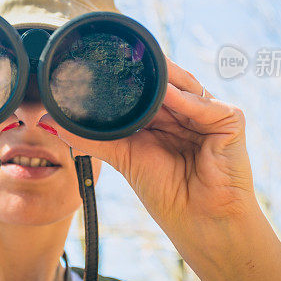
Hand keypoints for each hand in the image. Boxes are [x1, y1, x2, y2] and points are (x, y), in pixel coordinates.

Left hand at [39, 57, 255, 237]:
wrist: (199, 221)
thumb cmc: (167, 193)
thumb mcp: (124, 157)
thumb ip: (91, 137)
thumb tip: (49, 122)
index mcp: (165, 116)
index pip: (146, 87)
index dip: (126, 78)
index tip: (99, 64)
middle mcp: (187, 110)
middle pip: (165, 81)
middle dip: (143, 73)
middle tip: (115, 59)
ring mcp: (210, 113)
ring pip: (183, 85)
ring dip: (162, 80)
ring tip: (136, 70)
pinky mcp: (231, 120)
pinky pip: (203, 104)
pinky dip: (184, 99)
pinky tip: (166, 93)